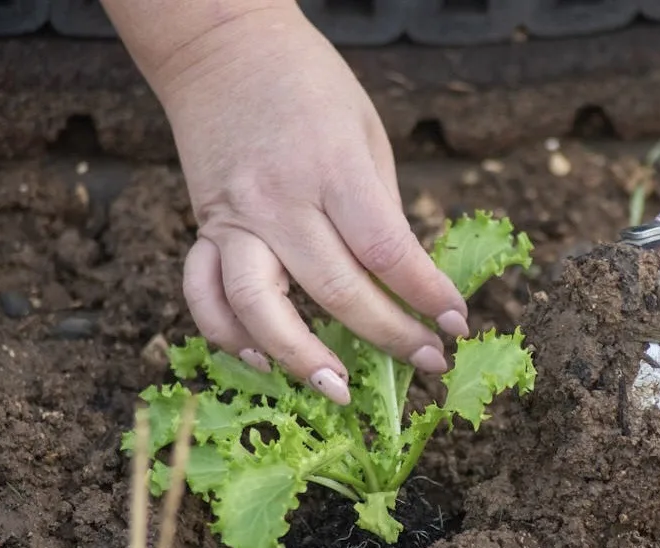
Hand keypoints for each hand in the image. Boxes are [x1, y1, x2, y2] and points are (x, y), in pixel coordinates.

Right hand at [127, 3, 468, 404]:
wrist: (221, 47)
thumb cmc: (309, 85)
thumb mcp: (366, 133)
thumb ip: (378, 209)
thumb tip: (403, 283)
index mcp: (332, 168)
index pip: (386, 250)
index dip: (426, 295)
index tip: (455, 324)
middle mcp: (279, 199)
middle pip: (336, 290)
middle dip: (389, 336)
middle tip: (426, 362)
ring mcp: (233, 218)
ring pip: (258, 307)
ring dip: (298, 358)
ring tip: (338, 388)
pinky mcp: (203, 227)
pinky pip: (204, 295)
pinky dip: (227, 334)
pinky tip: (260, 358)